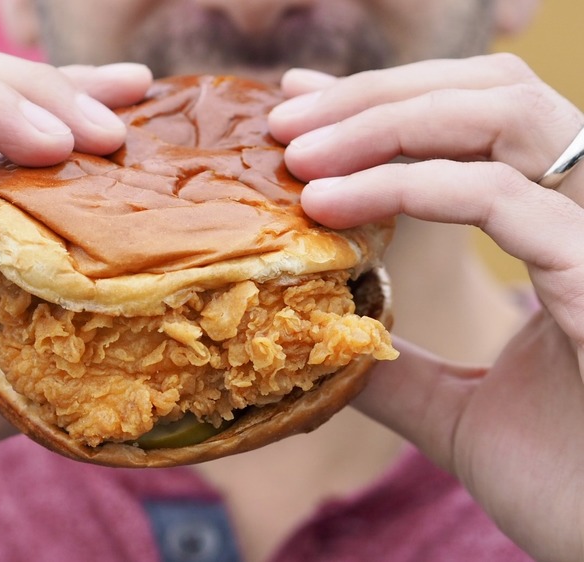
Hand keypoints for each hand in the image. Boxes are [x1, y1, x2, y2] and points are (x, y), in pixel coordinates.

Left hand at [270, 53, 583, 560]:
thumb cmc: (569, 483)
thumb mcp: (460, 412)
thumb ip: (399, 367)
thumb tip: (327, 339)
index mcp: (566, 233)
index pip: (481, 121)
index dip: (388, 100)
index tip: (302, 107)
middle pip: (493, 93)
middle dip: (377, 94)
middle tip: (288, 118)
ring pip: (503, 117)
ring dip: (384, 123)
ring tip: (300, 155)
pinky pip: (503, 198)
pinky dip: (408, 187)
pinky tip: (330, 205)